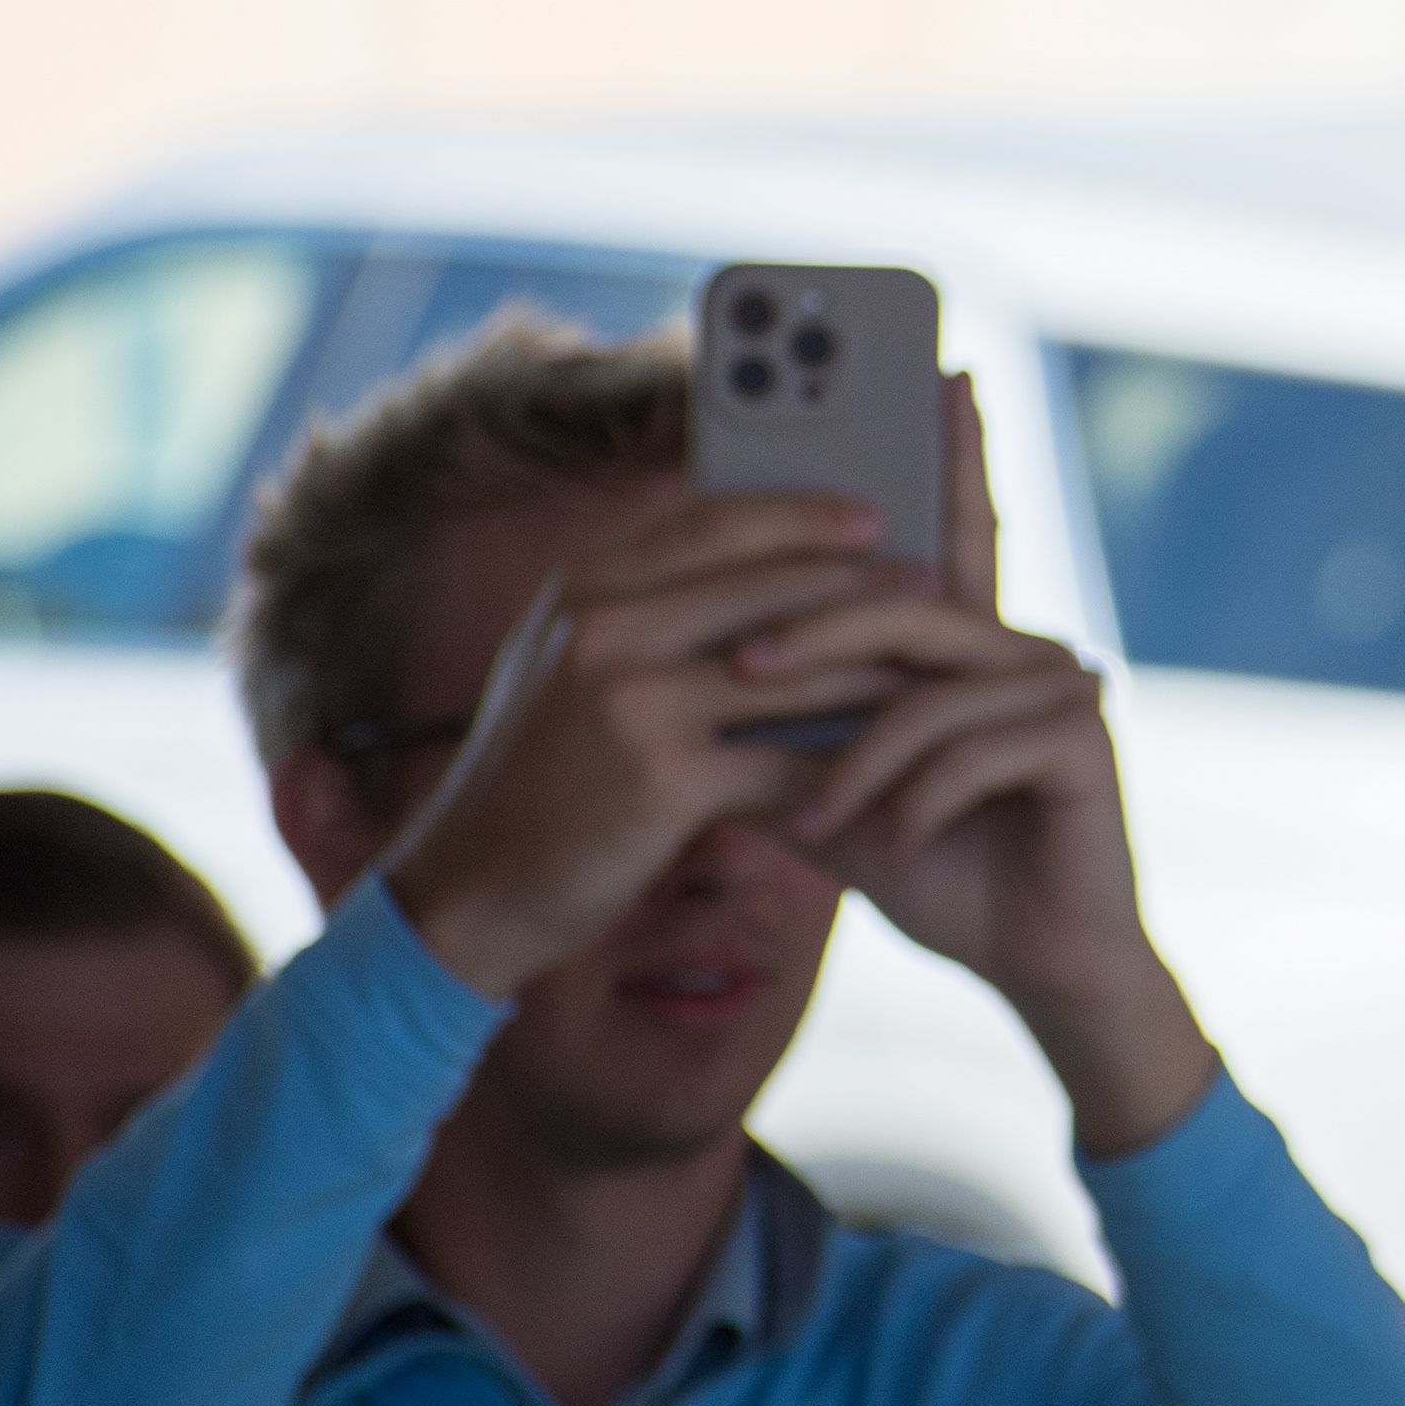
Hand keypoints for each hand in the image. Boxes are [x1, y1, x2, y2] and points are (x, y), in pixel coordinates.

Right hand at [381, 492, 912, 998]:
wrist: (466, 892)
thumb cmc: (539, 781)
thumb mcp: (567, 672)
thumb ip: (644, 614)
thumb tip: (755, 572)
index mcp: (584, 590)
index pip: (712, 522)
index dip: (801, 513)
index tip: (872, 514)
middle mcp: (602, 630)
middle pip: (767, 585)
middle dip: (863, 585)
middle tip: (938, 585)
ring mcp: (629, 702)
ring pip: (792, 670)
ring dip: (873, 671)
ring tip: (934, 671)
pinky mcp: (661, 779)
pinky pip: (786, 758)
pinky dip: (845, 763)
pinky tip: (891, 768)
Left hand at [733, 376, 1217, 1154]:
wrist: (1033, 964)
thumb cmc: (937, 871)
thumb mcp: (834, 790)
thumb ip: (781, 728)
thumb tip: (678, 672)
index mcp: (973, 644)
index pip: (958, 525)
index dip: (955, 445)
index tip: (943, 367)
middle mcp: (1025, 647)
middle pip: (908, 601)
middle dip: (816, 629)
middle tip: (741, 662)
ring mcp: (1064, 688)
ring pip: (926, 686)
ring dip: (854, 759)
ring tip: (813, 818)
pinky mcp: (1084, 742)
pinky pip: (970, 745)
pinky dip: (910, 798)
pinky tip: (887, 841)